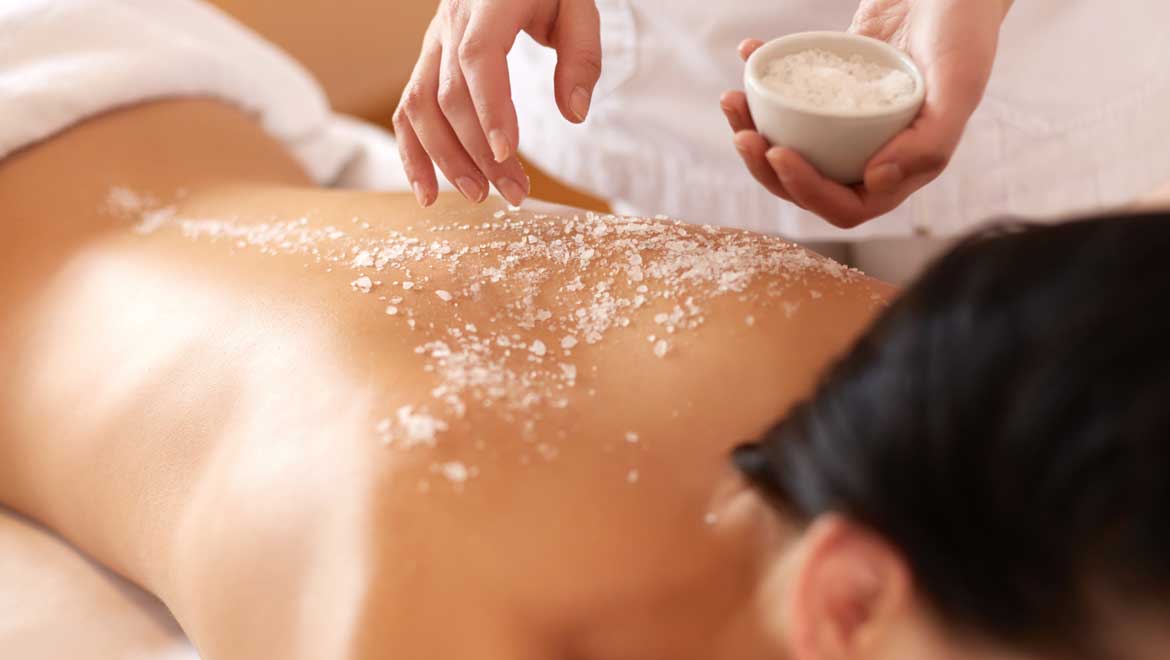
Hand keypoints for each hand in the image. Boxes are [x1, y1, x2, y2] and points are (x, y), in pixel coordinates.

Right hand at [394, 0, 602, 207]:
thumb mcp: (578, 6)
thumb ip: (582, 56)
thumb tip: (575, 113)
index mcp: (489, 3)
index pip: (479, 57)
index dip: (489, 108)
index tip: (508, 153)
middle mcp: (451, 22)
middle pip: (451, 95)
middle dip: (480, 152)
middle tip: (514, 192)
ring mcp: (433, 41)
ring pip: (420, 106)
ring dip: (444, 158)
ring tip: (478, 195)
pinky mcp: (428, 59)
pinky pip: (408, 108)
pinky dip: (413, 152)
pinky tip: (428, 191)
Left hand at [721, 0, 1011, 227]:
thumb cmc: (965, 31)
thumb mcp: (958, 85)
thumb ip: (928, 143)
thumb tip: (874, 182)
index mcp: (902, 166)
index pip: (846, 205)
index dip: (806, 191)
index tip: (779, 154)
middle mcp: (872, 151)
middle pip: (807, 182)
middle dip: (766, 166)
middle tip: (742, 133)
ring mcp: (848, 121)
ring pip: (791, 143)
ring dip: (754, 128)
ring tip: (732, 100)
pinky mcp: (831, 85)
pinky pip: (791, 95)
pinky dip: (764, 78)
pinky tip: (749, 53)